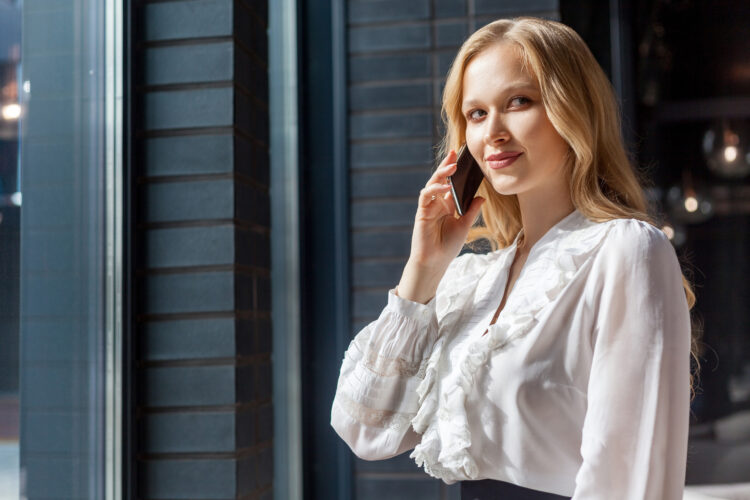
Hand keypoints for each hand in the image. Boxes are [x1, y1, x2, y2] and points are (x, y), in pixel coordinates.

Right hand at [396, 150, 484, 303]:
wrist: (435, 262)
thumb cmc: (448, 246)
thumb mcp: (465, 225)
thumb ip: (471, 210)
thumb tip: (482, 197)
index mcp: (447, 205)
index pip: (450, 183)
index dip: (454, 170)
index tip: (461, 156)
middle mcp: (437, 203)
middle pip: (440, 179)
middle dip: (446, 166)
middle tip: (454, 154)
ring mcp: (428, 207)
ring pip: (432, 184)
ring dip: (440, 174)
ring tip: (451, 167)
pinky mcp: (422, 212)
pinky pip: (426, 196)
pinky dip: (434, 189)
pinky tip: (444, 187)